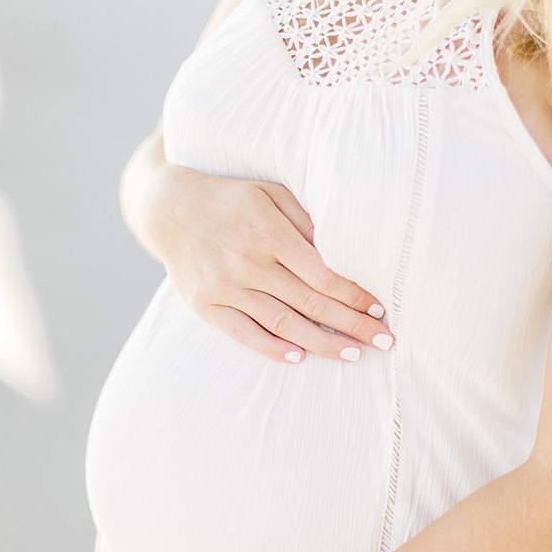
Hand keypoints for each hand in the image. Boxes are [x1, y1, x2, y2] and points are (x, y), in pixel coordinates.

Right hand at [141, 159, 394, 363]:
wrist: (167, 209)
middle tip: (384, 342)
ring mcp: (226, 287)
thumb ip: (305, 219)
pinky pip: (244, 333)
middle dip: (352, 325)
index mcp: (269, 232)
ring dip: (322, 343)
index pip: (323, 274)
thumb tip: (342, 250)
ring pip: (283, 324)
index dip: (355, 294)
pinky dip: (272, 348)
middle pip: (310, 304)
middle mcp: (248, 262)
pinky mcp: (206, 305)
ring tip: (353, 356)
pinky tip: (300, 358)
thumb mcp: (269, 193)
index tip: (379, 308)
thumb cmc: (230, 199)